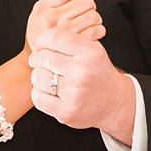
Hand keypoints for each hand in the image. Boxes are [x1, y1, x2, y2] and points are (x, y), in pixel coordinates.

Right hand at [25, 0, 105, 51]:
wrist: (42, 61)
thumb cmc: (43, 34)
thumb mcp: (40, 12)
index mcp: (44, 9)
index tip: (72, 1)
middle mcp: (54, 19)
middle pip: (87, 0)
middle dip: (87, 6)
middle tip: (80, 15)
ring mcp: (67, 32)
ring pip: (94, 15)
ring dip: (93, 19)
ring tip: (84, 25)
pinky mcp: (79, 45)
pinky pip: (98, 30)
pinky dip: (97, 31)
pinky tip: (88, 34)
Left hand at [28, 27, 134, 141]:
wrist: (114, 103)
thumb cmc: (97, 72)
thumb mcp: (91, 49)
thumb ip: (67, 40)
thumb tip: (38, 40)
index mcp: (89, 53)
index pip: (52, 37)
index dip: (42, 40)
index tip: (43, 46)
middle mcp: (82, 73)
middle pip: (42, 57)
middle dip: (39, 59)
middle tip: (47, 64)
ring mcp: (74, 94)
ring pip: (36, 76)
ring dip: (39, 76)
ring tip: (51, 78)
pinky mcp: (66, 112)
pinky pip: (37, 97)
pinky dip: (40, 94)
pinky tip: (51, 93)